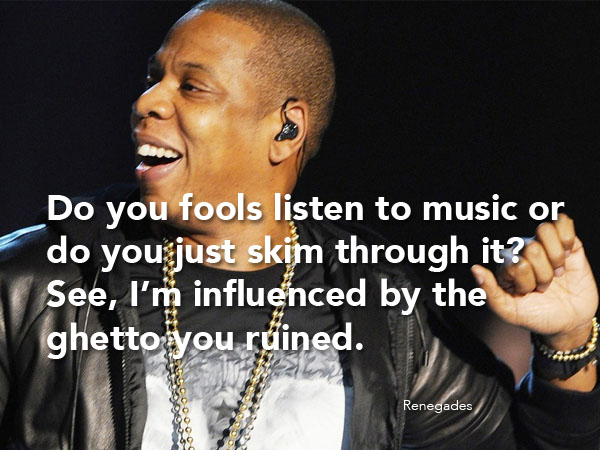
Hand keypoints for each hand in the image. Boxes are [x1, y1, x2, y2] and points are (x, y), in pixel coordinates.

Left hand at [471, 214, 597, 349]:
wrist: (568, 321)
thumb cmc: (535, 315)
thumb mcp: (509, 311)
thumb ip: (489, 292)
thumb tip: (475, 269)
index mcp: (504, 263)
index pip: (515, 262)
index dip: (526, 281)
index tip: (528, 293)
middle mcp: (521, 249)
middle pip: (532, 248)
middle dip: (543, 275)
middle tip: (543, 287)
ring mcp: (542, 243)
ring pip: (544, 230)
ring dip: (555, 258)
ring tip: (556, 273)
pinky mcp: (565, 240)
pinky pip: (562, 222)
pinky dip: (567, 240)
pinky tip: (568, 256)